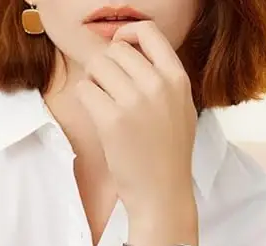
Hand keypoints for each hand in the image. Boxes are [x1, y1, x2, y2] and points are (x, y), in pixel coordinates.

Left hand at [75, 21, 197, 219]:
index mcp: (177, 79)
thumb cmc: (169, 157)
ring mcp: (135, 102)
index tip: (118, 50)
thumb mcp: (181, 110)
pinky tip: (97, 116)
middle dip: (105, 67)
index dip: (127, 36)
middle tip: (108, 92)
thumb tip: (130, 54)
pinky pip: (84, 89)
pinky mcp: (112, 121)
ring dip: (93, 82)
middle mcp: (158, 85)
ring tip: (103, 104)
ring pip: (97, 66)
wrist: (163, 193)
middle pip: (115, 50)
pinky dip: (85, 100)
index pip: (148, 33)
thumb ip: (163, 80)